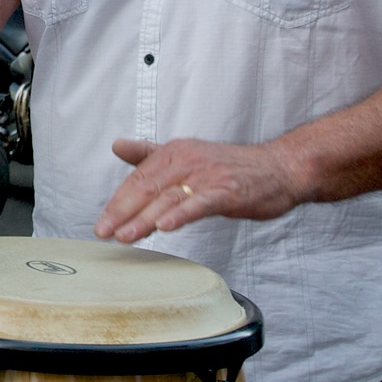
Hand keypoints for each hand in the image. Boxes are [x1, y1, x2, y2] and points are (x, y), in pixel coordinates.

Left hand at [95, 137, 308, 242]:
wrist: (280, 168)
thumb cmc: (231, 167)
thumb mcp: (187, 155)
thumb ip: (150, 154)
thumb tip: (117, 145)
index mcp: (174, 152)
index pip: (137, 179)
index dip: (117, 202)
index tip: (101, 223)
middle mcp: (187, 160)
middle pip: (147, 188)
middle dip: (122, 212)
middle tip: (103, 233)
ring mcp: (207, 176)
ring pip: (168, 198)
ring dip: (144, 218)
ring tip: (125, 236)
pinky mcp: (227, 192)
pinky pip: (200, 204)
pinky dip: (181, 214)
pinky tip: (165, 226)